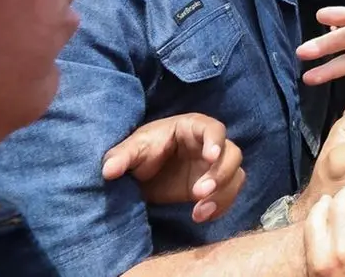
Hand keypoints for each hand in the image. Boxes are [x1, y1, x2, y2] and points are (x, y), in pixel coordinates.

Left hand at [101, 113, 244, 223]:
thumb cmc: (142, 152)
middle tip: (198, 193)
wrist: (144, 175)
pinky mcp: (216, 187)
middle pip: (232, 154)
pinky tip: (200, 216)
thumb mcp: (130, 151)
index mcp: (194, 128)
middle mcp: (211, 146)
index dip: (215, 141)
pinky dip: (220, 207)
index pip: (213, 129)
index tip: (209, 157)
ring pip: (235, 176)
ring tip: (198, 212)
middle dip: (220, 174)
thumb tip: (108, 170)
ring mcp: (216, 167)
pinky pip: (229, 195)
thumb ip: (120, 157)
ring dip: (222, 194)